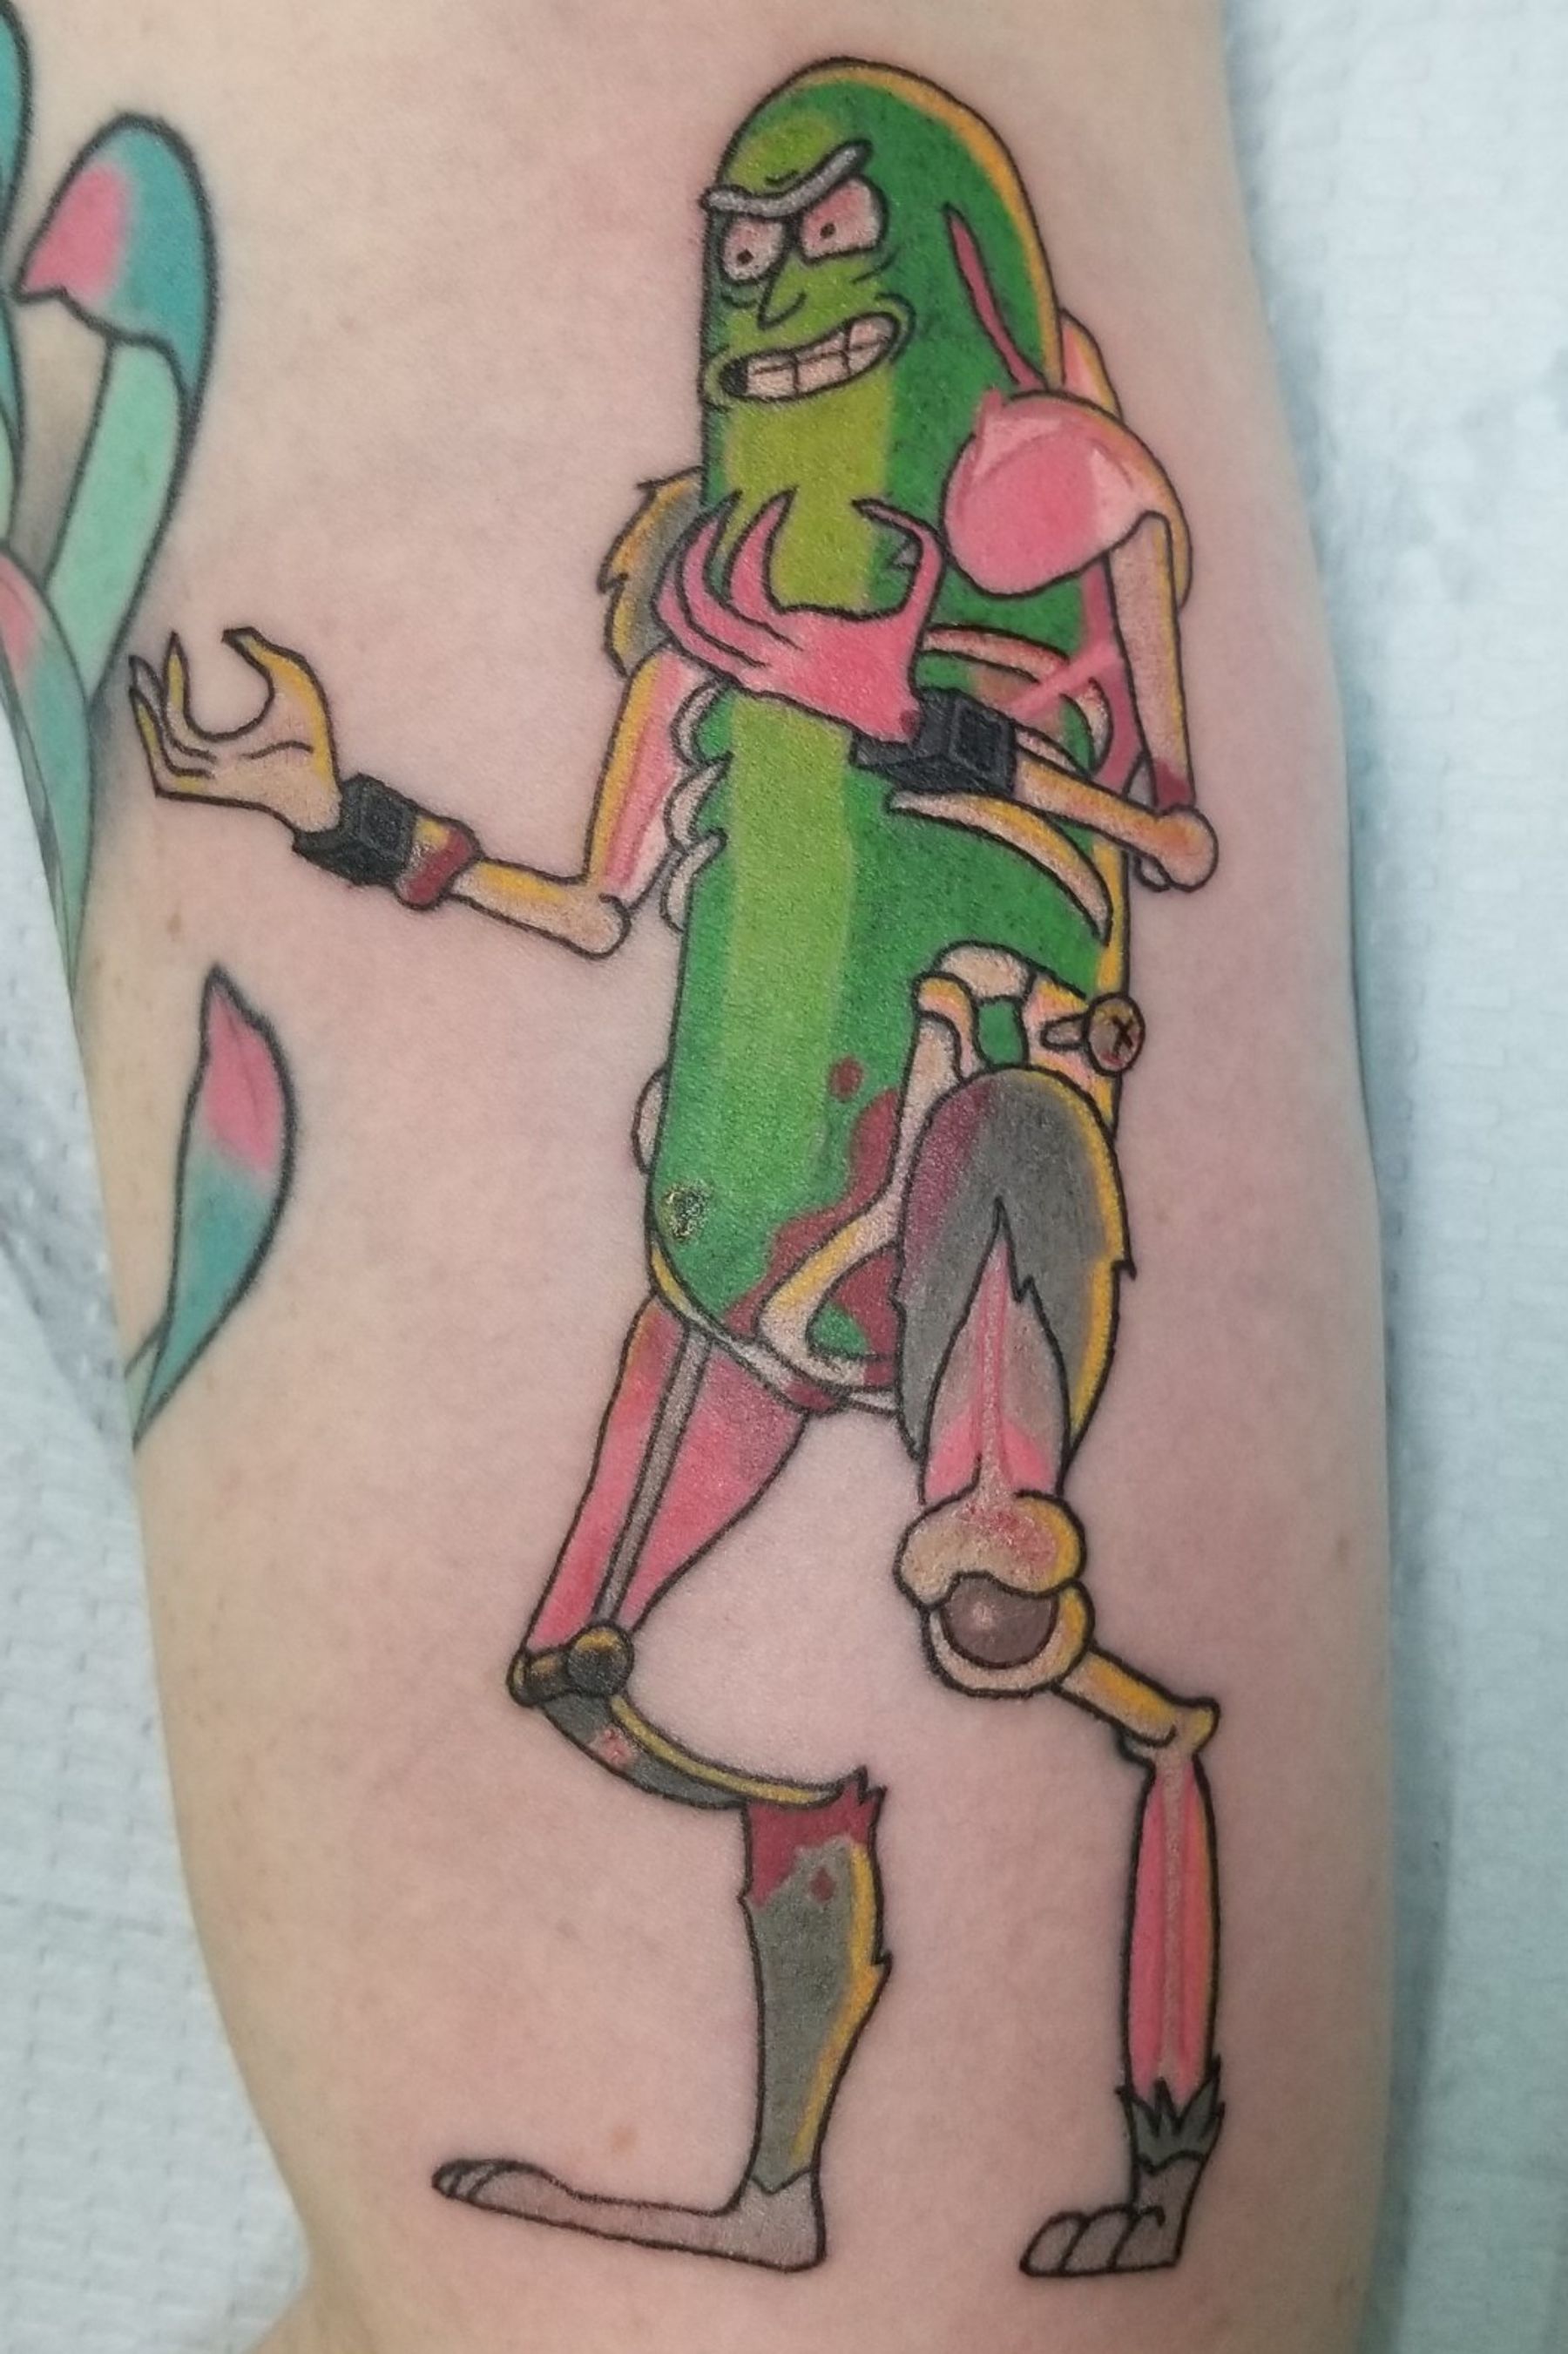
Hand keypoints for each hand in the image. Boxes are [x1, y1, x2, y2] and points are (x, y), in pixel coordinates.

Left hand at [129, 630, 342, 836]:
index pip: (178, 720)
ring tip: (139, 690)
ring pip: (156, 761)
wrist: (323, 806)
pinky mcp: (207, 796)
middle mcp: (207, 782)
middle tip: (138, 663)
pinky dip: (156, 746)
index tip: (175, 644)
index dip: (172, 679)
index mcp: (225, 762)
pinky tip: (155, 719)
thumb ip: (266, 654)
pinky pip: (168, 773)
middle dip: (148, 697)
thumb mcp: (301, 691)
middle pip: (158, 740)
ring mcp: (204, 793)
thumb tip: (226, 631)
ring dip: (146, 724)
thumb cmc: (315, 746)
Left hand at [655, 494, 942, 744]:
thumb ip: (920, 545)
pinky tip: (694, 566)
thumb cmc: (899, 658)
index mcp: (804, 636)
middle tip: (725, 505)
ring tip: (700, 531)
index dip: (754, 533)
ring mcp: (752, 674)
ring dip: (679, 577)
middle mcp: (769, 659)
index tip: (781, 499)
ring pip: (687, 630)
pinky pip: (694, 645)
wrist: (886, 723)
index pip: (748, 582)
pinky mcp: (747, 680)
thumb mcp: (922, 601)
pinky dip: (683, 609)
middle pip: (706, 604)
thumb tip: (865, 504)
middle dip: (702, 544)